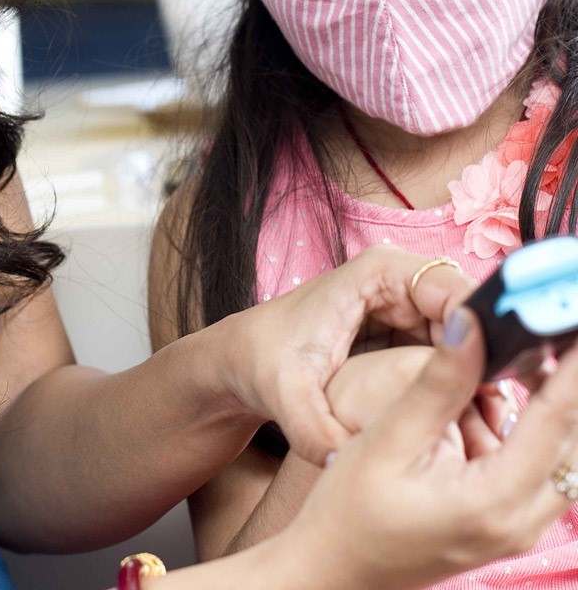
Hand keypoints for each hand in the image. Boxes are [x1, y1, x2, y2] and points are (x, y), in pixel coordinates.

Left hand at [222, 245, 475, 464]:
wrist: (242, 361)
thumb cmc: (261, 362)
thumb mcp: (286, 397)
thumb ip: (318, 429)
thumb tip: (353, 461)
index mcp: (376, 273)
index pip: (456, 291)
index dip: (483, 336)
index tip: (491, 386)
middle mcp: (398, 281)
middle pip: (472, 317)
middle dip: (486, 365)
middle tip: (492, 418)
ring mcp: (406, 306)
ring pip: (467, 340)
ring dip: (476, 380)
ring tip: (479, 426)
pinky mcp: (407, 333)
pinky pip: (451, 356)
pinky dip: (459, 387)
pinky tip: (460, 423)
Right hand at [282, 310, 577, 589]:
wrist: (335, 568)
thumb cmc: (349, 508)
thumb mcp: (388, 438)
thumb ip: (438, 382)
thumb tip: (473, 325)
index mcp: (493, 501)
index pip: (555, 419)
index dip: (571, 368)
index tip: (572, 322)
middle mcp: (522, 523)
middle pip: (572, 441)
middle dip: (566, 384)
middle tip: (554, 331)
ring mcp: (519, 530)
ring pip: (563, 457)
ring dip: (552, 407)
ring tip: (530, 357)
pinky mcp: (508, 526)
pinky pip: (543, 471)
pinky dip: (537, 429)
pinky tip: (508, 400)